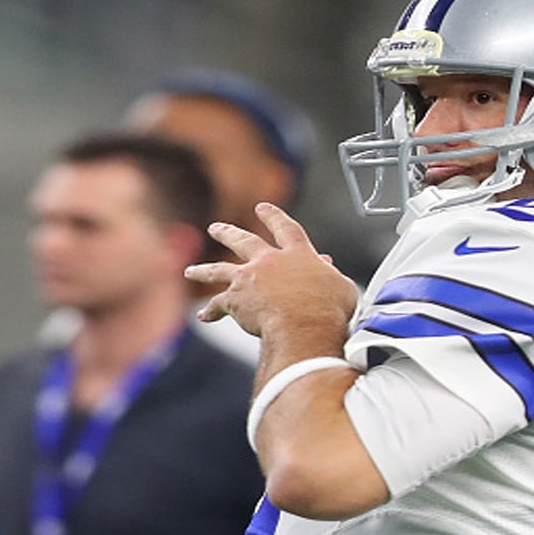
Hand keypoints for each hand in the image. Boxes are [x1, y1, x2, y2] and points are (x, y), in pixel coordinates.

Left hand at [185, 202, 358, 359]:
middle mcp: (270, 261)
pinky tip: (204, 316)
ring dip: (204, 270)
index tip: (263, 208)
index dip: (274, 217)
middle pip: (244, 241)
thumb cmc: (329, 310)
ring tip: (192, 270)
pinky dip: (210, 311)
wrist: (305, 326)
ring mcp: (249, 279)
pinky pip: (218, 304)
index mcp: (298, 255)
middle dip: (227, 233)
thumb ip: (334, 277)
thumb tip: (331, 273)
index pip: (286, 229)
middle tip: (216, 228)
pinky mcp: (235, 300)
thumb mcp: (342, 288)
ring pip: (220, 269)